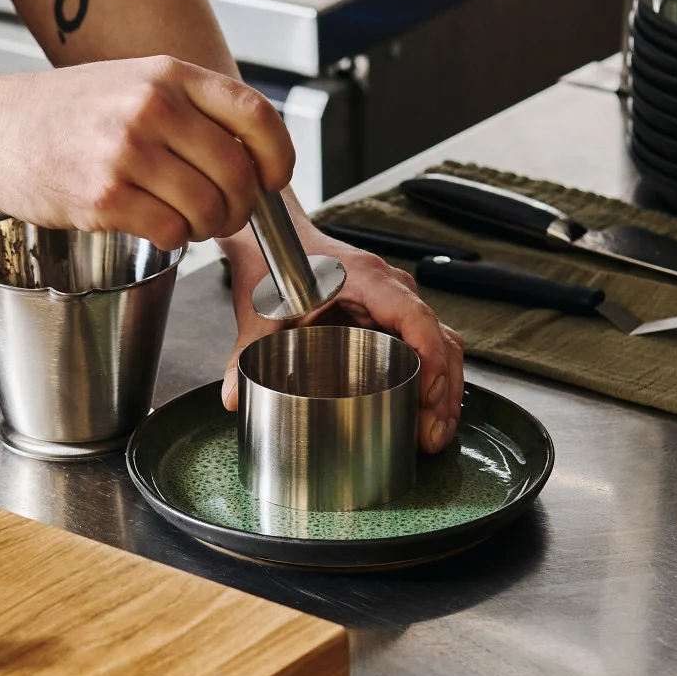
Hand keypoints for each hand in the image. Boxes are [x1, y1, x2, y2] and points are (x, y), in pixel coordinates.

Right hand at [0, 57, 294, 250]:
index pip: (255, 115)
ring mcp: (128, 154)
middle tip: (222, 213)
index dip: (278, 156)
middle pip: (238, 174)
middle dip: (240, 206)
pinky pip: (172, 233)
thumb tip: (248, 155)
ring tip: (187, 221)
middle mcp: (152, 108)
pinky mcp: (104, 198)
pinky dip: (175, 240)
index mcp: (167, 75)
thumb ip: (189, 108)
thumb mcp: (131, 81)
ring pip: (209, 210)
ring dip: (208, 228)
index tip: (274, 177)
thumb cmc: (59, 112)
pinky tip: (154, 226)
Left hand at [221, 234, 464, 452]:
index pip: (413, 316)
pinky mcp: (391, 318)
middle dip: (443, 389)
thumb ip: (245, 351)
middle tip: (431, 434)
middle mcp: (392, 289)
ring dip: (444, 389)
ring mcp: (396, 304)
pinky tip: (426, 414)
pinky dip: (433, 379)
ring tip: (433, 435)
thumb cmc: (276, 264)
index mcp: (366, 279)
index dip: (428, 355)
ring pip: (441, 344)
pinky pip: (426, 346)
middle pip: (439, 337)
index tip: (427, 393)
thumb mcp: (260, 309)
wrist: (276, 241)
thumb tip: (232, 397)